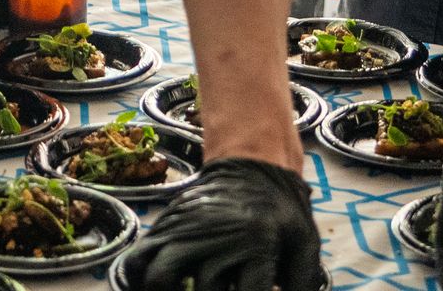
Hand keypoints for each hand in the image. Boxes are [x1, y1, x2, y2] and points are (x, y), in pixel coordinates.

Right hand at [121, 157, 322, 290]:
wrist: (252, 165)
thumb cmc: (281, 210)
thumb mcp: (305, 242)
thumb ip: (301, 283)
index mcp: (257, 241)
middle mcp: (216, 237)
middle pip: (207, 290)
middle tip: (224, 287)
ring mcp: (186, 231)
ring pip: (160, 278)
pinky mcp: (167, 229)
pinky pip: (138, 261)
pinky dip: (143, 281)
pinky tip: (164, 286)